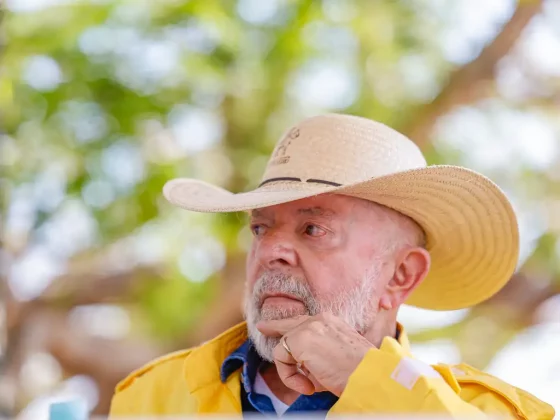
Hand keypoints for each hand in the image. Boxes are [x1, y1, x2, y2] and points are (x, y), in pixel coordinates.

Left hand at [256, 313, 373, 396]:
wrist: (368, 374)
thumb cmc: (358, 372)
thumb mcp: (337, 357)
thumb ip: (317, 355)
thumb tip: (301, 366)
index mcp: (331, 321)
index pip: (305, 321)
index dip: (290, 328)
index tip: (279, 330)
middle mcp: (319, 319)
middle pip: (289, 323)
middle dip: (274, 327)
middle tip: (262, 328)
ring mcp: (308, 327)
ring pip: (284, 347)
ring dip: (291, 371)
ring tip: (309, 386)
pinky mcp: (299, 339)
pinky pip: (281, 359)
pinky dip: (289, 377)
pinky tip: (307, 386)